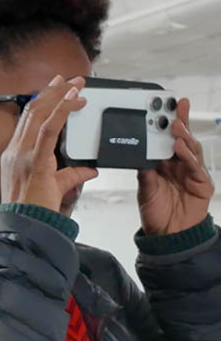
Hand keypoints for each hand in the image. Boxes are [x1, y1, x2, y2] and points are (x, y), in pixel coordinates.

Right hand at [0, 75, 98, 212]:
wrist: (25, 226)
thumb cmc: (33, 210)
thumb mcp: (55, 187)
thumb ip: (72, 174)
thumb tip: (90, 168)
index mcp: (15, 155)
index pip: (27, 120)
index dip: (41, 100)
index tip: (54, 88)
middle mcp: (15, 151)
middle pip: (32, 111)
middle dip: (52, 91)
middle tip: (68, 79)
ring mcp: (22, 154)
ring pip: (39, 114)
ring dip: (59, 96)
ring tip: (75, 85)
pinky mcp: (34, 161)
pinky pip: (48, 129)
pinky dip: (61, 111)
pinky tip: (73, 101)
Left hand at [137, 98, 213, 234]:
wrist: (169, 235)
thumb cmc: (156, 211)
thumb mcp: (145, 188)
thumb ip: (144, 170)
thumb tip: (138, 153)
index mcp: (165, 163)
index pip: (167, 138)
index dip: (169, 122)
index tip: (166, 105)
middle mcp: (179, 164)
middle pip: (182, 139)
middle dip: (179, 122)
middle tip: (174, 107)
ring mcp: (192, 172)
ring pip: (190, 149)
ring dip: (183, 136)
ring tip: (174, 125)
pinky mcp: (202, 183)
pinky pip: (196, 167)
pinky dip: (188, 156)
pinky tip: (180, 148)